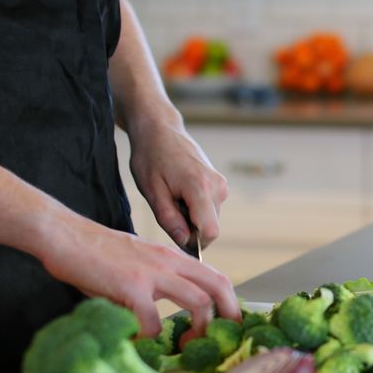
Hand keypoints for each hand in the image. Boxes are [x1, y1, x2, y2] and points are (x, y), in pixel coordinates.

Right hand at [38, 212, 238, 336]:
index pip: (215, 277)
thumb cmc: (95, 254)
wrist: (64, 235)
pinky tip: (137, 343)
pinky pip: (153, 321)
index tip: (223, 327)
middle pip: (219, 286)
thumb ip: (155, 285)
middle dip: (228, 316)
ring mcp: (152, 272)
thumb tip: (162, 320)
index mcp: (172, 258)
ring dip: (197, 331)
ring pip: (199, 302)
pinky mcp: (131, 285)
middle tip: (219, 341)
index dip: (228, 303)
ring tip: (182, 347)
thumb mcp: (136, 264)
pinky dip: (150, 338)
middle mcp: (169, 262)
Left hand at [128, 120, 227, 247]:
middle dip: (189, 228)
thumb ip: (169, 219)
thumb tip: (184, 242)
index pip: (210, 232)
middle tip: (166, 208)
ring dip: (190, 217)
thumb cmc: (151, 156)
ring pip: (210, 218)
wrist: (160, 129)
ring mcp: (221, 184)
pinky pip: (210, 208)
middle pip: (209, 227)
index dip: (193, 242)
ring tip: (172, 197)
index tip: (174, 233)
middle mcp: (217, 187)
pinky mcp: (220, 183)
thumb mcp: (152, 191)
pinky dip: (194, 208)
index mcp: (200, 187)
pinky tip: (179, 193)